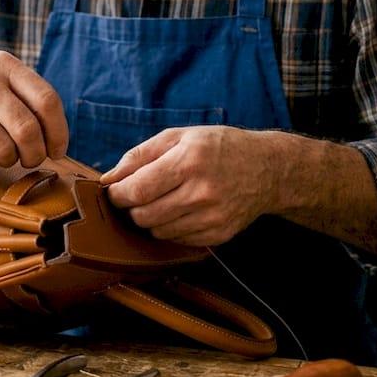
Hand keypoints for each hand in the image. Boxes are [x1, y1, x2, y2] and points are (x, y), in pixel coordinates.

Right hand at [0, 51, 68, 169]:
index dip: (58, 132)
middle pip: (27, 129)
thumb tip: (58, 143)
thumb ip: (25, 98)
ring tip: (0, 153)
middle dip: (35, 154)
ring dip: (8, 160)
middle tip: (31, 160)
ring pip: (3, 150)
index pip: (47, 100)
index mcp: (3, 64)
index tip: (57, 151)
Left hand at [99, 126, 277, 246]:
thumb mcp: (179, 136)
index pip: (137, 190)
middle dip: (132, 207)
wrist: (268, 169)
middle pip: (143, 215)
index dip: (118, 194)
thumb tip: (108, 179)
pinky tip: (182, 210)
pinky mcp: (218, 234)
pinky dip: (171, 228)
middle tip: (139, 195)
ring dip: (151, 219)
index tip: (116, 190)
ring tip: (163, 199)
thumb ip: (139, 155)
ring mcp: (212, 216)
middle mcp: (202, 191)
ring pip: (157, 231)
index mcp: (189, 161)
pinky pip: (176, 240)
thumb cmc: (218, 147)